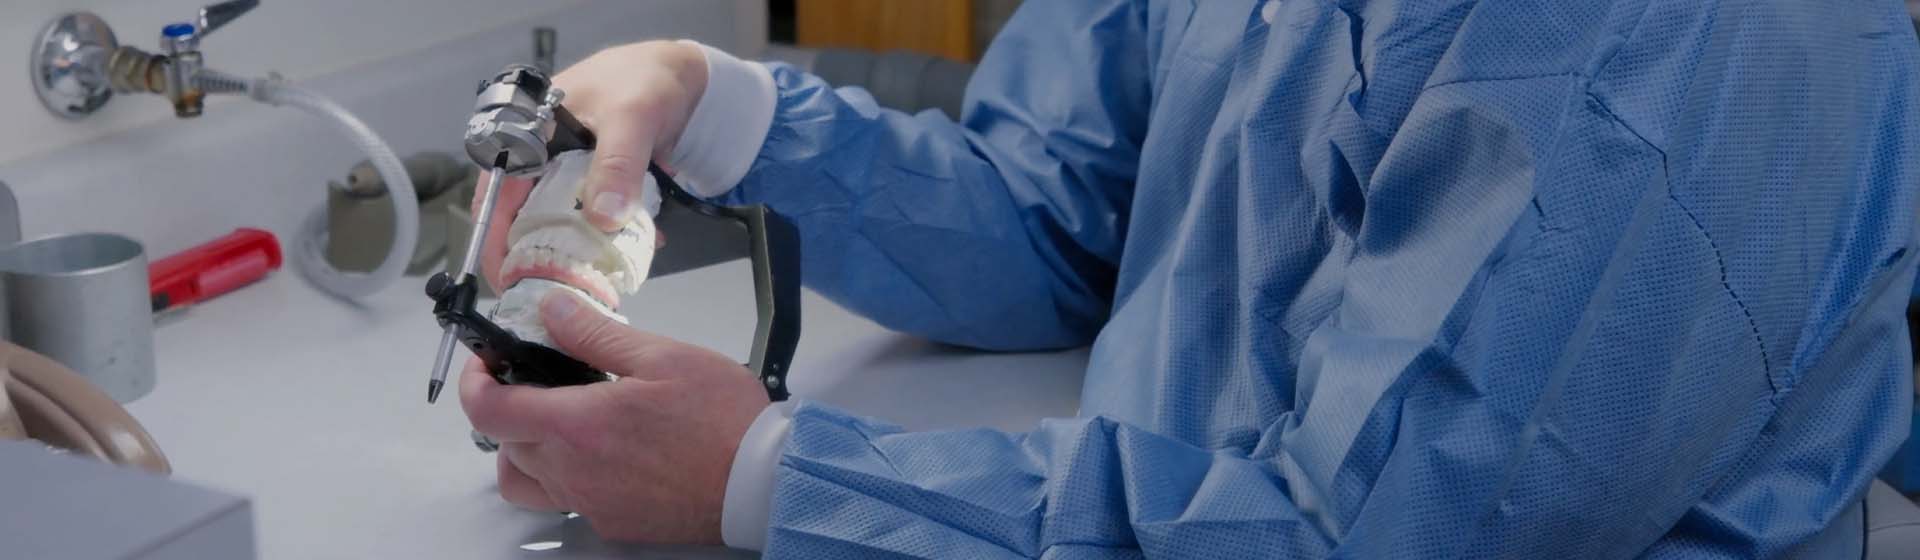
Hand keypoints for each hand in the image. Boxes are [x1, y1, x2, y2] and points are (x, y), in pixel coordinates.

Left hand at [459, 290, 769, 542]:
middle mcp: (573, 473)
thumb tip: (551, 310)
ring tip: (561, 422)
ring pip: (526, 481)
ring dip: (527, 449)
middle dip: (510, 407)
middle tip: (541, 379)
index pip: (489, 411)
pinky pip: (566, 500)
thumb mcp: (662, 356)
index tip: (487, 362)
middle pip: (505, 445)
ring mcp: (591, 503)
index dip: (475, 382)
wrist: (762, 482)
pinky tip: (602, 451)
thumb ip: (595, 334)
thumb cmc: (722, 420)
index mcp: (578, 425)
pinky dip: (566, 474)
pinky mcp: (613, 523)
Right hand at [472, 40, 707, 287]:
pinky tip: (630, 252)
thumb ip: (616, 164)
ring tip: (593, 280)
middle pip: (525, 217)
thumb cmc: (644, 81)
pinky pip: (595, 220)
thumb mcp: (630, 117)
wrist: (684, 76)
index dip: (495, 239)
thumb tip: (603, 218)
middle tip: (555, 290)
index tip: (508, 277)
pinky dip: (609, 238)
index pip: (496, 195)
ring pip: (561, 223)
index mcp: (527, 136)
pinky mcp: (598, 187)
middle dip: (539, 254)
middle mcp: (541, 159)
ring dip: (577, 251)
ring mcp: (570, 175)